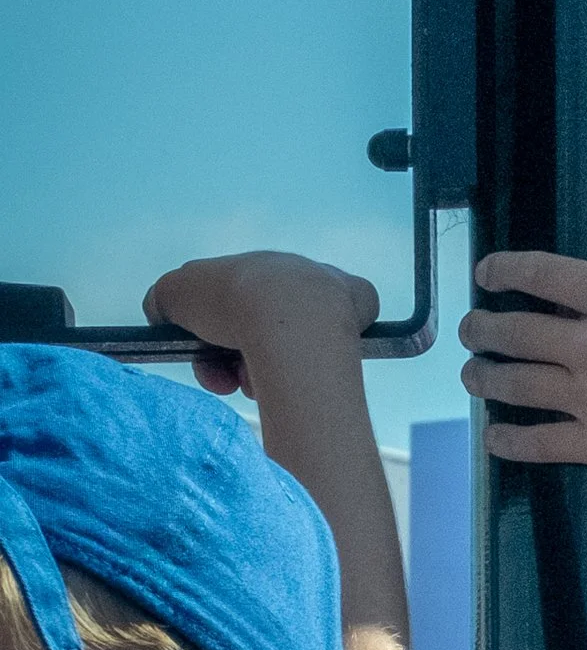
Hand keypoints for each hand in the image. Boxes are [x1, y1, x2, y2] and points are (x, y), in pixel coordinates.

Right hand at [144, 253, 377, 396]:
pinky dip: (319, 353)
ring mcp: (330, 289)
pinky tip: (302, 366)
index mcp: (252, 269)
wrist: (283, 314)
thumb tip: (164, 312)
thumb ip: (166, 301)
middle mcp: (294, 272)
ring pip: (295, 341)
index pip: (231, 307)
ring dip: (269, 366)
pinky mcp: (359, 306)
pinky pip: (342, 333)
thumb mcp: (174, 296)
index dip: (212, 336)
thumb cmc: (226, 304)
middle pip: (263, 327)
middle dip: (238, 356)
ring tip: (259, 380)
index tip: (206, 359)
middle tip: (229, 380)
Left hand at [462, 126, 586, 478]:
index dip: (501, 270)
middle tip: (470, 329)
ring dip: (485, 379)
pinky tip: (496, 434)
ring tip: (473, 375)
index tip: (484, 274)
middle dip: (481, 329)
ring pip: (516, 387)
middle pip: (513, 333)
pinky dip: (510, 440)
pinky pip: (542, 444)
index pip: (537, 274)